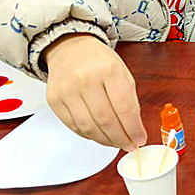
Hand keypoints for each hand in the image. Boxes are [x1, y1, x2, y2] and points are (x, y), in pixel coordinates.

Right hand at [43, 33, 146, 150]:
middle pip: (106, 120)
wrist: (70, 49)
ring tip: (116, 143)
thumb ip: (130, 100)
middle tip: (129, 145)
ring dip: (105, 140)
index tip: (140, 139)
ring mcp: (67, 91)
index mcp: (109, 70)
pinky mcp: (54, 100)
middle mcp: (86, 80)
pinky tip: (99, 135)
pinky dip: (89, 135)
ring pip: (89, 127)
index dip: (133, 129)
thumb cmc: (99, 62)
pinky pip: (74, 126)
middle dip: (121, 138)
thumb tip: (135, 131)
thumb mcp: (122, 73)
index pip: (124, 108)